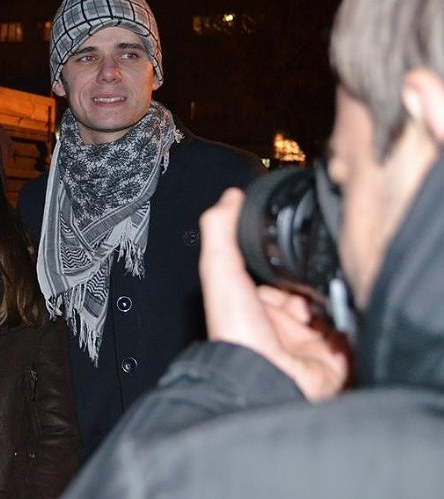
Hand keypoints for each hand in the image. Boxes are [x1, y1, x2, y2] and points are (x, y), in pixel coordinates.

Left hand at [199, 188, 348, 401]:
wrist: (265, 377)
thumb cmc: (236, 330)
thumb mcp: (220, 269)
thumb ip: (221, 231)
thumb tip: (229, 197)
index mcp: (254, 306)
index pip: (277, 275)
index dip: (285, 258)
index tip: (296, 241)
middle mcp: (281, 324)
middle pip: (308, 290)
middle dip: (315, 277)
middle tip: (319, 264)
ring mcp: (309, 342)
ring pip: (332, 309)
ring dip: (336, 295)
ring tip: (334, 285)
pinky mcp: (335, 358)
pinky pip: (352, 334)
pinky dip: (353, 319)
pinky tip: (348, 306)